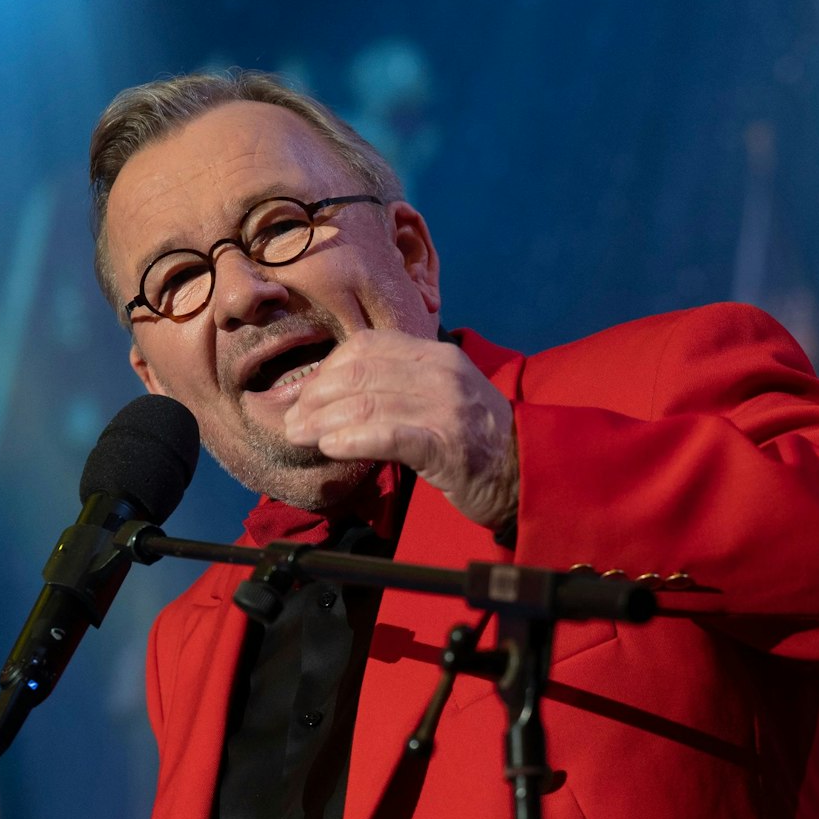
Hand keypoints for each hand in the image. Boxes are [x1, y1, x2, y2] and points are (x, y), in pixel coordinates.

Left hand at [283, 329, 518, 530]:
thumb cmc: (475, 438)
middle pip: (360, 373)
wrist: (525, 471)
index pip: (367, 346)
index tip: (305, 395)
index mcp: (436, 356)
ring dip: (323, 421)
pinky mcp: (446, 445)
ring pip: (368, 403)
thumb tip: (338, 391)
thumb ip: (399, 384)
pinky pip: (389, 435)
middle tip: (293, 420)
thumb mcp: (440, 394)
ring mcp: (445, 408)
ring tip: (300, 435)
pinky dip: (353, 439)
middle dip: (316, 397)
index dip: (327, 369)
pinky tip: (330, 448)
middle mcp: (441, 374)